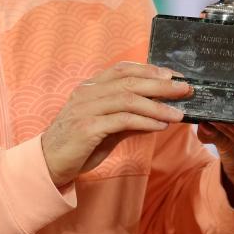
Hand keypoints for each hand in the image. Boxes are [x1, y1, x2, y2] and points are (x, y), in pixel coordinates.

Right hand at [41, 62, 188, 186]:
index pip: (124, 69)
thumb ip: (131, 118)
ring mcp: (85, 109)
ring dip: (157, 105)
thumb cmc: (79, 145)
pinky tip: (160, 125)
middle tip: (185, 89)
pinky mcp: (86, 128)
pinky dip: (144, 121)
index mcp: (91, 87)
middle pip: (130, 81)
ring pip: (128, 99)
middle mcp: (87, 92)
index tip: (175, 75)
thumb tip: (161, 114)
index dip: (151, 69)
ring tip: (178, 113)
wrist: (48, 164)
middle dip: (161, 84)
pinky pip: (121, 120)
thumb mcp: (109, 128)